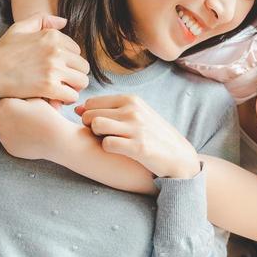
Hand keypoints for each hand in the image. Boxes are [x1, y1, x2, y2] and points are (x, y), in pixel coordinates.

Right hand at [0, 13, 89, 105]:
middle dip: (75, 74)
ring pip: (82, 82)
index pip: (77, 50)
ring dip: (74, 87)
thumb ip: (42, 20)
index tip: (59, 66)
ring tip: (62, 88)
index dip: (69, 60)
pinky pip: (72, 95)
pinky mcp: (49, 87)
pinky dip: (66, 98)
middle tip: (63, 79)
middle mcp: (55, 51)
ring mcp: (53, 69)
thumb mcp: (19, 28)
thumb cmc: (3, 52)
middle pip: (83, 66)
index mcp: (51, 36)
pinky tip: (57, 97)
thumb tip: (64, 22)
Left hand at [0, 97, 68, 160]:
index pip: (0, 100)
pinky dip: (15, 137)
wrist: (58, 140)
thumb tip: (11, 91)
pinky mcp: (9, 148)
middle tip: (23, 114)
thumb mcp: (36, 99)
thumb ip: (21, 94)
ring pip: (2, 127)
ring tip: (27, 125)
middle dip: (7, 113)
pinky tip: (28, 135)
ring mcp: (3, 136)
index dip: (11, 101)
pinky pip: (8, 140)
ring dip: (10, 125)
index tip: (21, 103)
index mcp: (5, 106)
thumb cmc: (48, 116)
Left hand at [75, 95, 200, 179]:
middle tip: (102, 138)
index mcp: (132, 100)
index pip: (92, 103)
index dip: (89, 116)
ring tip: (108, 142)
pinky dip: (108, 149)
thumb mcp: (136, 115)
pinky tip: (118, 152)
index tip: (99, 127)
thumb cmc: (152, 136)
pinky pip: (107, 144)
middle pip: (90, 114)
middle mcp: (133, 110)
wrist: (178, 156)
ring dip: (97, 136)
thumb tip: (78, 109)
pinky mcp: (139, 147)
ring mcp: (136, 128)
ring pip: (96, 125)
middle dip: (90, 127)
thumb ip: (109, 110)